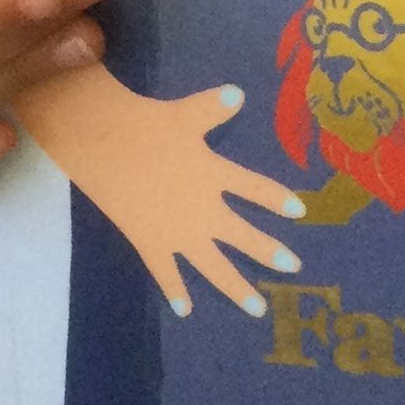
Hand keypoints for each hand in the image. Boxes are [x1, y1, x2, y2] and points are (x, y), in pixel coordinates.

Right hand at [14, 66, 306, 317]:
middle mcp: (202, 210)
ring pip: (213, 266)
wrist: (104, 147)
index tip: (301, 211)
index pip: (255, 190)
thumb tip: (239, 93)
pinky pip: (166, 273)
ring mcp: (177, 232)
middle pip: (243, 236)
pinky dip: (175, 291)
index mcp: (214, 175)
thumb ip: (214, 108)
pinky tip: (185, 310)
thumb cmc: (148, 127)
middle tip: (295, 267)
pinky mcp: (150, 243)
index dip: (277, 199)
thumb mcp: (186, 113)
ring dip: (236, 288)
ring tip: (257, 307)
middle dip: (269, 252)